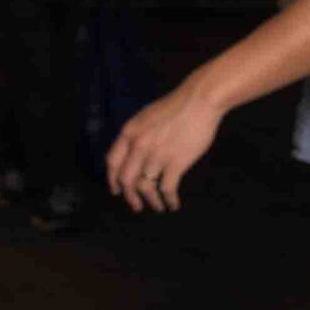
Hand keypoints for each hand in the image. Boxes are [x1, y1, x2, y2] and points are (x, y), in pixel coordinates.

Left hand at [106, 80, 222, 212]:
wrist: (197, 102)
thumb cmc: (174, 108)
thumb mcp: (145, 118)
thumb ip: (136, 135)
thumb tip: (132, 153)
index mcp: (128, 133)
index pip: (112, 162)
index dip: (112, 179)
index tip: (116, 190)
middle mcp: (138, 146)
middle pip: (126, 179)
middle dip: (129, 196)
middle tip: (136, 206)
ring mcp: (156, 155)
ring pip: (146, 186)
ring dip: (152, 201)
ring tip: (158, 207)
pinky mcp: (176, 162)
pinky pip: (167, 188)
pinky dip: (169, 200)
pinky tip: (173, 204)